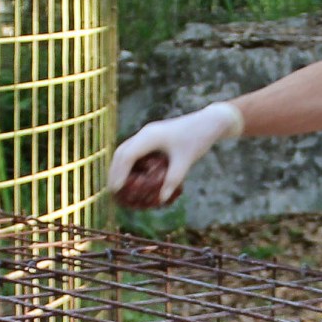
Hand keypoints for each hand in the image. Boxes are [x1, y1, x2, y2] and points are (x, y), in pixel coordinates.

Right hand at [108, 102, 242, 207]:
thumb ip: (173, 180)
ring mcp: (148, 133)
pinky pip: (135, 149)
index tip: (116, 189)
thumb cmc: (197, 139)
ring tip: (118, 184)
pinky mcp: (153, 136)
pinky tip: (132, 175)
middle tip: (112, 190)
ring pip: (126, 149)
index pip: (127, 155)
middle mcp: (145, 133)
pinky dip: (129, 162)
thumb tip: (161, 199)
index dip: (119, 173)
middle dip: (114, 171)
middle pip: (121, 152)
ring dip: (120, 166)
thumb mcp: (185, 161)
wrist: (208, 122)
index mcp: (150, 136)